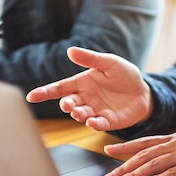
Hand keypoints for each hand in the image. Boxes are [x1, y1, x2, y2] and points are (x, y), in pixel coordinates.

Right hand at [26, 46, 152, 130]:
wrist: (144, 91)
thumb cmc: (124, 75)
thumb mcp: (109, 62)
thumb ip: (90, 59)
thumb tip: (70, 51)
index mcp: (82, 83)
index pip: (59, 88)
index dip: (44, 92)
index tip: (31, 97)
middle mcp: (85, 98)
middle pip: (69, 103)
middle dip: (66, 105)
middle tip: (67, 104)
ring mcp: (95, 111)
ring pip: (81, 115)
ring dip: (78, 114)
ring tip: (79, 112)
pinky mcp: (108, 121)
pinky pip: (98, 124)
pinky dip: (94, 124)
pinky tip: (92, 122)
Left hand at [102, 130, 175, 175]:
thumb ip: (166, 150)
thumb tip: (148, 161)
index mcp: (169, 139)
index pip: (141, 142)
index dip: (124, 146)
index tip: (107, 150)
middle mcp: (172, 145)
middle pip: (142, 156)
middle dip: (123, 167)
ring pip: (152, 164)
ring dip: (134, 174)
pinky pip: (172, 173)